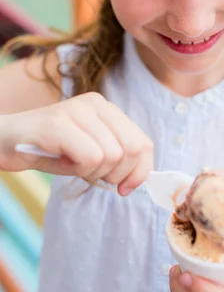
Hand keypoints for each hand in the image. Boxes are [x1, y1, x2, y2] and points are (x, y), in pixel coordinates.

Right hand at [0, 92, 152, 195]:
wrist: (2, 141)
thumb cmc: (46, 149)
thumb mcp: (87, 152)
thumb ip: (114, 158)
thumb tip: (136, 180)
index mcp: (106, 108)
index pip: (142, 142)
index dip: (139, 171)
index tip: (125, 187)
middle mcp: (94, 103)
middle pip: (132, 149)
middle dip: (117, 174)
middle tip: (94, 176)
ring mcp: (76, 110)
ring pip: (112, 155)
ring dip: (93, 172)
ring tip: (72, 165)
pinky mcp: (58, 123)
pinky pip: (90, 157)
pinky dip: (80, 170)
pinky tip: (62, 163)